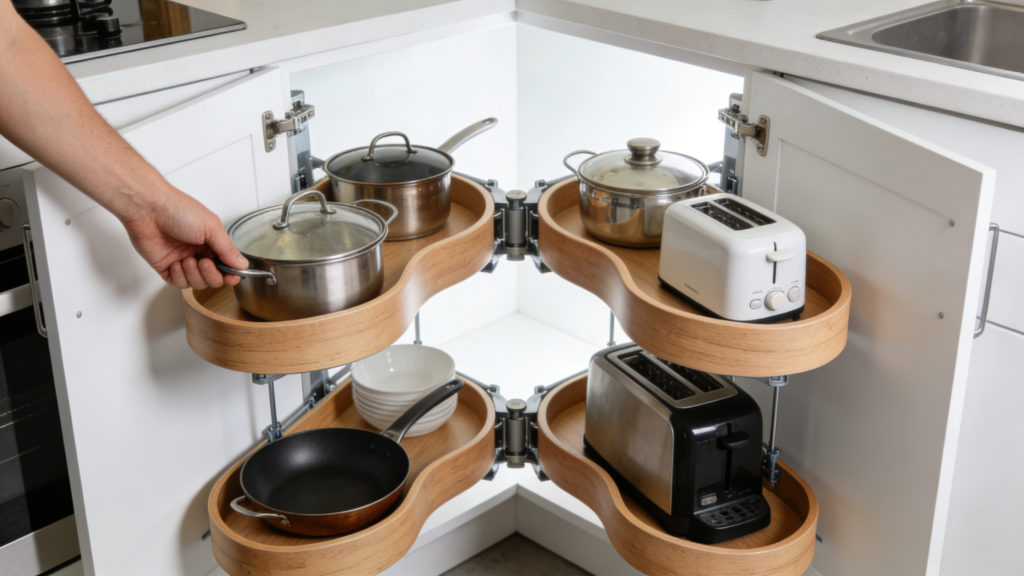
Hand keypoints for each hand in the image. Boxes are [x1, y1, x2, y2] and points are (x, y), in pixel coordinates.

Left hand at [120, 186, 247, 289]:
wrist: (149, 209)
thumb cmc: (178, 210)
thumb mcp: (211, 227)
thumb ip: (227, 249)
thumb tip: (242, 264)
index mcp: (211, 241)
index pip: (226, 265)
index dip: (230, 274)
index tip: (232, 277)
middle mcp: (198, 252)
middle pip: (213, 278)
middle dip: (211, 274)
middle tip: (205, 262)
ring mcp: (182, 260)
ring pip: (196, 283)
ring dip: (194, 274)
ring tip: (187, 259)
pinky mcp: (165, 267)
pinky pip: (178, 283)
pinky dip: (179, 277)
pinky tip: (176, 263)